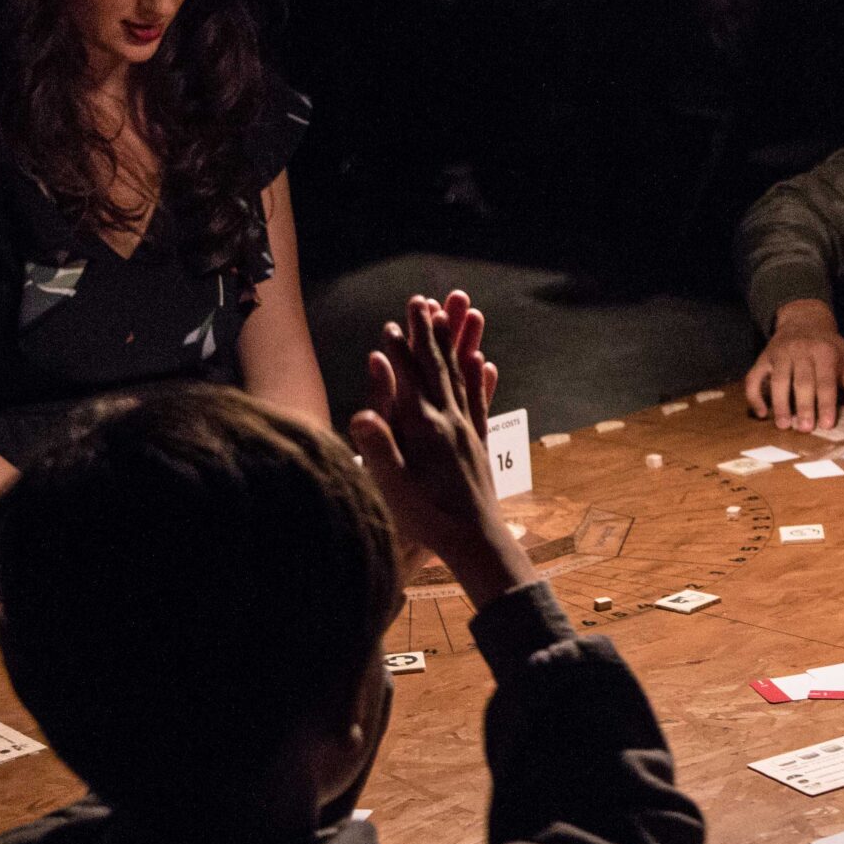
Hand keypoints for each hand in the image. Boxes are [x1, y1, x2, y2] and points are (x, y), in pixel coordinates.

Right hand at [347, 296, 531, 606]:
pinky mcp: (479, 442)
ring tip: (454, 315)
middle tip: (422, 301)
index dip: (399, 350)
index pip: (410, 380)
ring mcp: (468, 430)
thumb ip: (380, 449)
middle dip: (428, 333)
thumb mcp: (396, 490)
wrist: (477, 542)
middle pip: (437, 367)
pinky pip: (479, 401)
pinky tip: (483, 362)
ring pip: (461, 376)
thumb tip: (360, 412)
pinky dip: (478, 378)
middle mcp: (450, 422)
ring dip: (454, 343)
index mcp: (425, 431)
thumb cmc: (430, 521)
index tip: (391, 322)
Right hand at [744, 298, 843, 431]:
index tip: (827, 424)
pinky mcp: (763, 358)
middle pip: (802, 381)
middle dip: (804, 406)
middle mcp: (801, 350)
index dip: (826, 403)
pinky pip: (753, 377)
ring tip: (784, 425)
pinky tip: (761, 413)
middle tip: (805, 429)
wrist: (804, 320)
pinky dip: (754, 396)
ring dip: (780, 404)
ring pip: (777, 380)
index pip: (826, 381)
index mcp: (825, 352)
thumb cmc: (829, 347)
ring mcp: (780, 354)